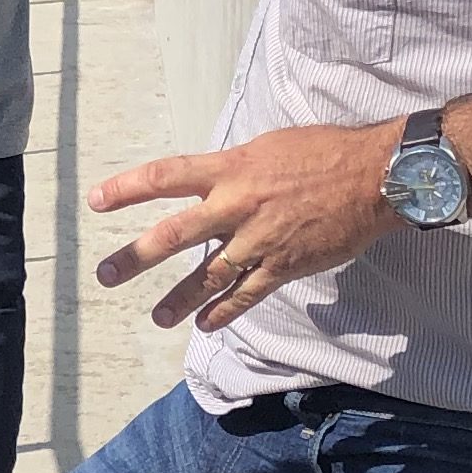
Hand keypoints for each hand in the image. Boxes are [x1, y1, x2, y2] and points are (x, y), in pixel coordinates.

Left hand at [91, 120, 397, 330]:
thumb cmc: (325, 152)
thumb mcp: (269, 146)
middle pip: (173, 234)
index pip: (166, 176)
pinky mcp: (284, 265)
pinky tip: (206, 326)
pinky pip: (247, 294)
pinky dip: (225, 312)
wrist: (375, 177)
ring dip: (178, 299)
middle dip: (136, 256)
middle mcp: (236, 205)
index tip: (96, 200)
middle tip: (106, 274)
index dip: (127, 188)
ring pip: (208, 275)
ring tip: (156, 317)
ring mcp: (259, 239)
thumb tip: (211, 179)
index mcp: (231, 168)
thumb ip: (234, 167)